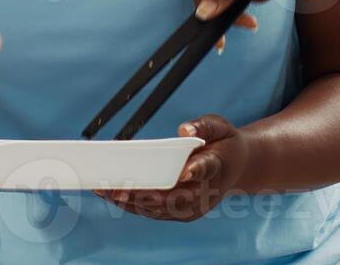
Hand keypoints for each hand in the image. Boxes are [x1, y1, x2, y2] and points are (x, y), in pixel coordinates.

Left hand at [95, 115, 250, 222]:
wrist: (237, 167)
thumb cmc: (224, 144)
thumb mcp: (221, 126)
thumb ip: (204, 126)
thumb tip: (185, 130)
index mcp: (218, 169)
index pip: (206, 170)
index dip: (195, 171)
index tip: (184, 171)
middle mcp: (203, 195)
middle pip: (172, 198)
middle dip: (142, 193)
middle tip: (114, 186)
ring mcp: (190, 208)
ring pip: (156, 208)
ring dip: (128, 201)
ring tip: (101, 190)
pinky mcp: (178, 212)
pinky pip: (152, 209)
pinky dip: (130, 203)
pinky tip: (109, 193)